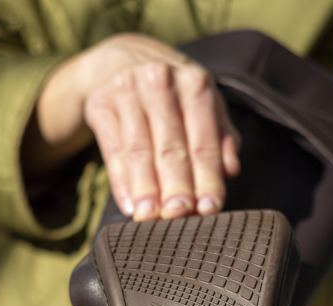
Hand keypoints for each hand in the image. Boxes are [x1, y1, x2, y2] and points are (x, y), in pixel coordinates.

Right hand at [23, 33, 239, 219]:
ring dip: (145, 187)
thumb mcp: (202, 105)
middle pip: (170, 146)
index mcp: (194, 84)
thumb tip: (231, 171)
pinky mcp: (100, 104)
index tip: (209, 209)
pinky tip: (128, 206)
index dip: (207, 177)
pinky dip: (120, 181)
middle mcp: (160, 82)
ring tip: (149, 217)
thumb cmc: (174, 95)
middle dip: (176, 185)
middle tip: (178, 216)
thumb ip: (221, 138)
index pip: (203, 140)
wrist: (123, 60)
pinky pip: (112, 149)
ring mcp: (127, 91)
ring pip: (139, 149)